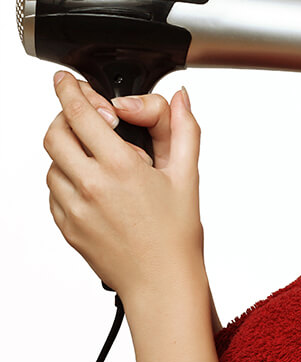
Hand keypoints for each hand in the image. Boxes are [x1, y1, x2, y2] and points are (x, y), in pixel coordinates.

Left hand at [44, 71, 204, 299]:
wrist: (161, 281)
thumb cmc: (176, 234)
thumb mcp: (187, 176)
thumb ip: (184, 130)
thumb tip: (181, 99)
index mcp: (121, 168)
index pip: (81, 115)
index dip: (69, 90)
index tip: (65, 81)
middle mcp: (91, 186)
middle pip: (54, 134)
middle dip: (64, 118)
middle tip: (82, 117)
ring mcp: (74, 208)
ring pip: (52, 164)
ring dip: (67, 152)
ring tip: (95, 159)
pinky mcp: (66, 226)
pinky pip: (54, 192)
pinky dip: (66, 180)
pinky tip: (93, 187)